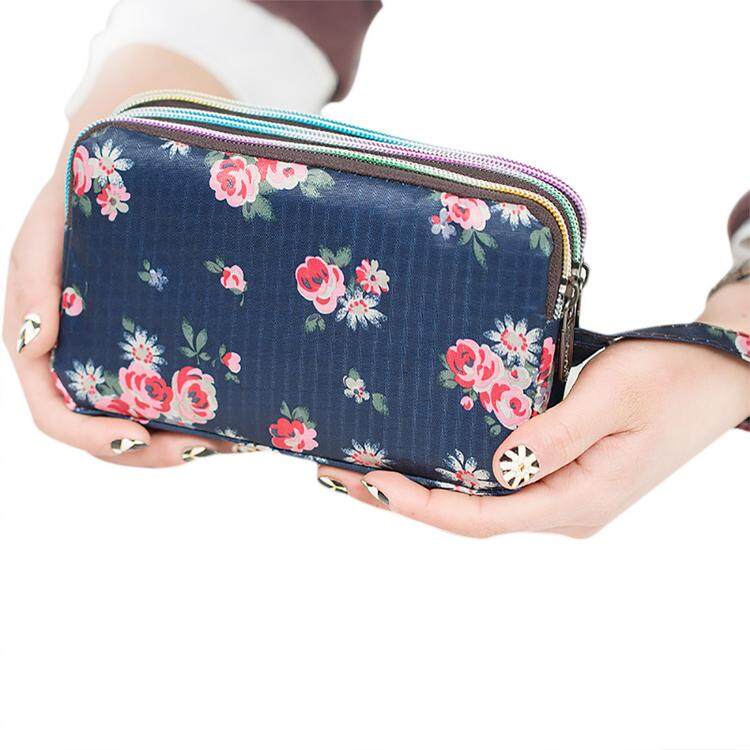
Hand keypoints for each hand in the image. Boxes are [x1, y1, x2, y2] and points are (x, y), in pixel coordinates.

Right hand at [3, 45, 234, 466]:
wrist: (117, 174)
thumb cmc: (72, 202)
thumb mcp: (43, 233)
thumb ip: (31, 281)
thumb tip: (31, 345)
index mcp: (44, 350)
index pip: (55, 414)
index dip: (91, 436)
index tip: (136, 435)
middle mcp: (80, 365)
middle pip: (107, 433)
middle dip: (153, 452)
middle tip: (204, 446)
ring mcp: (119, 363)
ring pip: (146, 426)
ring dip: (184, 442)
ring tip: (235, 439)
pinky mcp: (156, 354)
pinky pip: (174, 399)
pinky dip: (203, 415)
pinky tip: (243, 413)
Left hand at [317, 327, 749, 537]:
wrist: (718, 374)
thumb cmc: (673, 377)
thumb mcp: (613, 396)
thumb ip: (555, 434)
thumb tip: (495, 467)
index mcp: (577, 500)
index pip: (482, 517)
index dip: (422, 504)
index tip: (373, 481)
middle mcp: (565, 508)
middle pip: (471, 514)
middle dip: (406, 499)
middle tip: (344, 474)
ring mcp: (564, 493)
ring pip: (481, 501)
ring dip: (425, 486)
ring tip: (366, 466)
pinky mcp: (563, 473)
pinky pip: (499, 482)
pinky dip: (455, 472)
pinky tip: (424, 452)